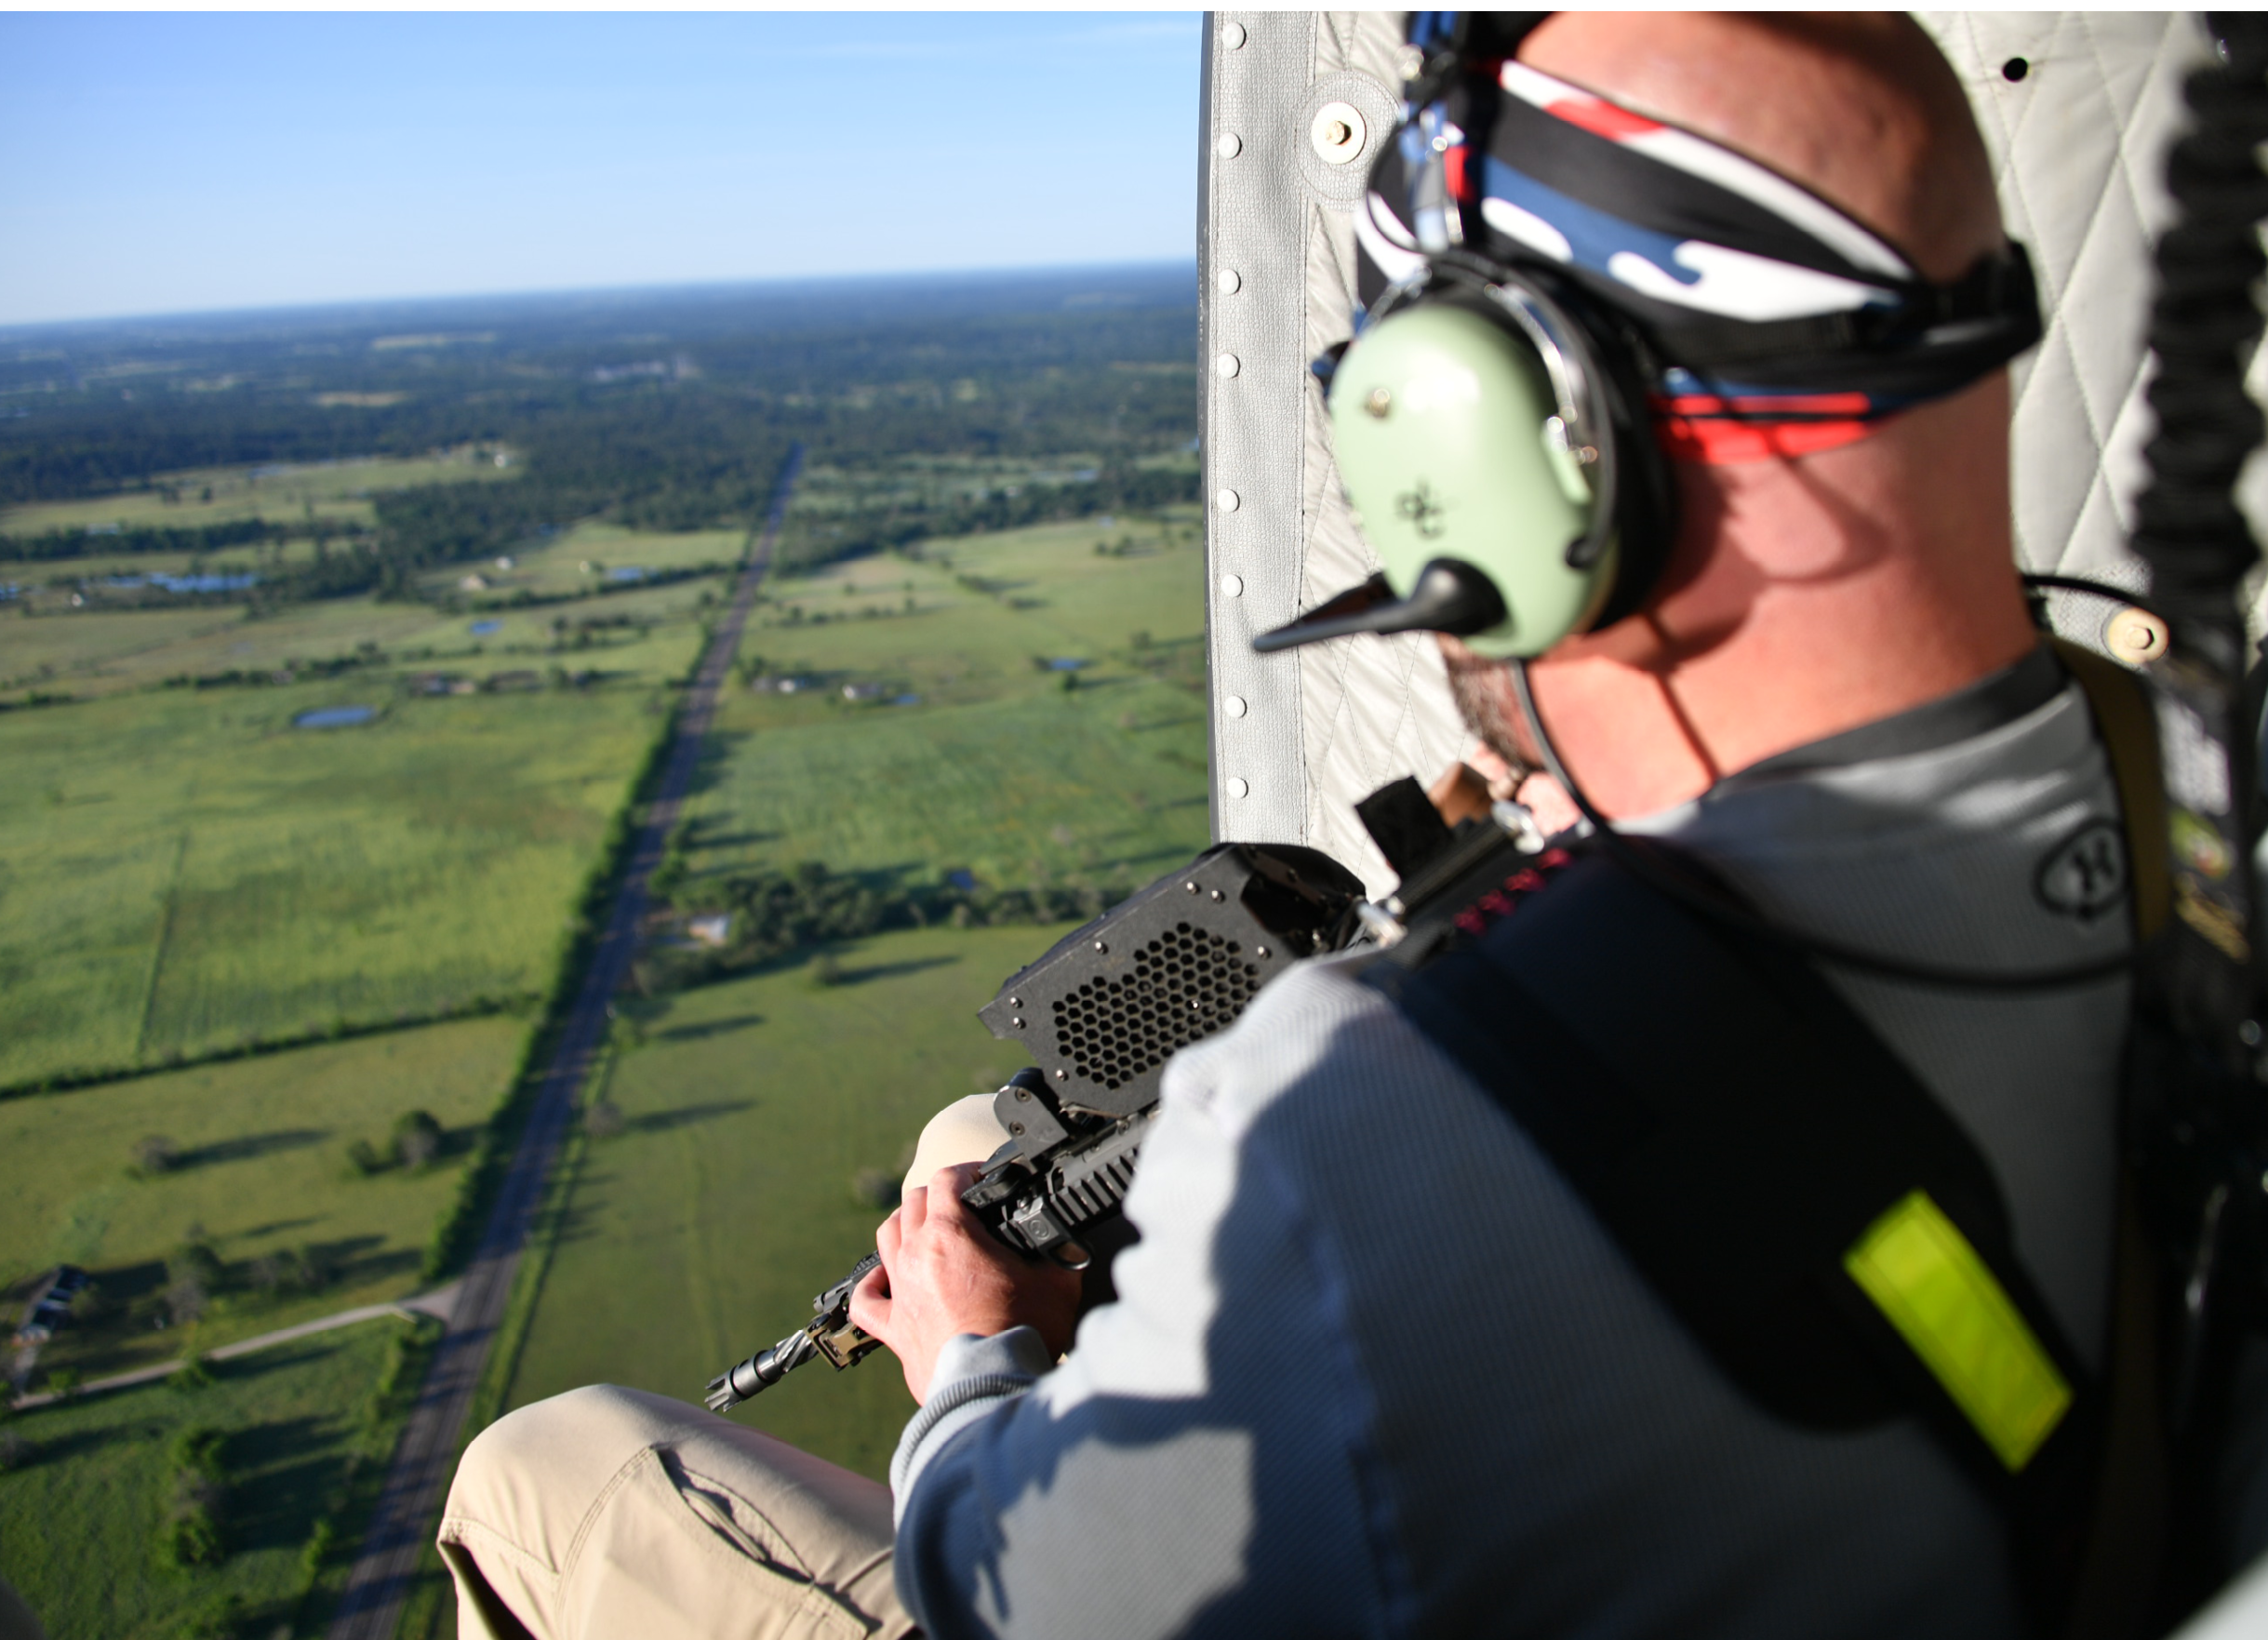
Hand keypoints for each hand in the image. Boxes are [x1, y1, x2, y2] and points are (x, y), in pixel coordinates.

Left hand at [848, 1162, 1082, 1403]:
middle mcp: (916, 1255)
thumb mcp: (1057, 1281)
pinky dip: (872, 1284)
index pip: (948, 1179)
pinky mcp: (893, 1328)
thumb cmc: (1021, 1333)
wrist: (992, 1385)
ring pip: (887, 1237)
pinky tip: (884, 1280)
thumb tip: (1069, 1247)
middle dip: (938, 1194)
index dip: (967, 1170)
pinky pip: (866, 1300)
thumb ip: (1060, 1254)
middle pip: (913, 1202)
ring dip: (906, 1225)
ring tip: (925, 1229)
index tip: (982, 1177)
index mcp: (951, 1234)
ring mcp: (900, 1291)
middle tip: (962, 1203)